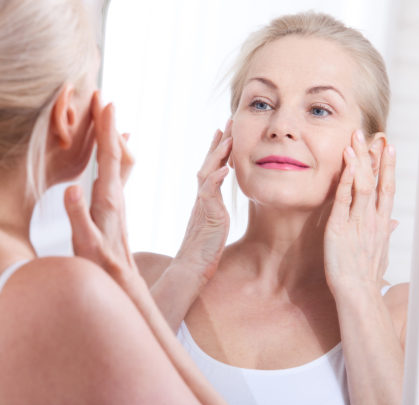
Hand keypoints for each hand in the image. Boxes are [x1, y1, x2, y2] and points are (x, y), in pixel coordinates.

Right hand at [64, 91, 135, 279]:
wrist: (122, 284)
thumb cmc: (100, 267)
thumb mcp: (84, 244)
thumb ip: (77, 217)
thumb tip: (72, 188)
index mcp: (107, 201)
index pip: (107, 157)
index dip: (106, 129)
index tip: (105, 102)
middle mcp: (116, 197)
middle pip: (115, 153)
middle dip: (108, 124)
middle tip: (101, 97)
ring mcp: (117, 202)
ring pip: (118, 162)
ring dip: (111, 137)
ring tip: (106, 116)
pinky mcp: (115, 209)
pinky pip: (117, 174)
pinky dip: (114, 156)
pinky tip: (115, 152)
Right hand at [174, 120, 232, 283]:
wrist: (191, 268)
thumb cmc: (202, 252)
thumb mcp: (212, 226)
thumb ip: (214, 212)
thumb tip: (219, 209)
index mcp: (205, 200)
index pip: (212, 169)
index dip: (218, 151)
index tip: (225, 133)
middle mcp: (202, 198)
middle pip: (209, 164)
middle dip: (219, 143)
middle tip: (227, 122)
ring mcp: (203, 205)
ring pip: (208, 173)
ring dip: (218, 155)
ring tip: (228, 138)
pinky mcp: (206, 215)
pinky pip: (210, 193)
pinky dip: (216, 179)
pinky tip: (225, 169)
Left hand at [323, 129, 397, 293]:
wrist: (358, 295)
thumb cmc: (366, 278)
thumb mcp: (380, 253)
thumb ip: (385, 234)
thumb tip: (393, 223)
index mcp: (381, 224)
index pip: (387, 189)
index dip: (388, 167)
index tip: (389, 147)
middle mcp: (372, 219)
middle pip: (377, 181)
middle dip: (377, 156)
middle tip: (376, 133)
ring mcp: (357, 222)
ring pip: (362, 184)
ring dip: (360, 159)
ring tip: (357, 138)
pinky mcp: (340, 227)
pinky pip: (343, 198)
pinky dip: (345, 177)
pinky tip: (345, 160)